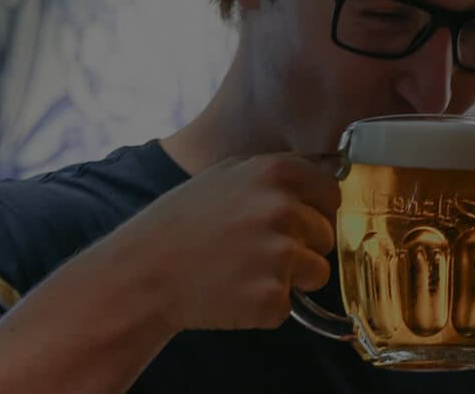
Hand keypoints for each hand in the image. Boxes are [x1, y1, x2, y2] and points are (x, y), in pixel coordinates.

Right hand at [100, 152, 342, 333]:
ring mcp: (279, 255)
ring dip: (289, 278)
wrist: (142, 275)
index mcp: (275, 173)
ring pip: (317, 273)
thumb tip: (326, 168)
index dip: (315, 211)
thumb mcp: (225, 175)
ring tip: (243, 270)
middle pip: (326, 236)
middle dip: (301, 246)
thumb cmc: (181, 224)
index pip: (332, 193)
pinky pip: (288, 305)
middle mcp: (283, 210)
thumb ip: (276, 170)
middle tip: (254, 250)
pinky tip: (232, 292)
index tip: (292, 221)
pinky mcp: (271, 297)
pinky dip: (265, 306)